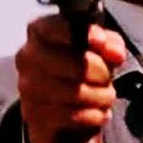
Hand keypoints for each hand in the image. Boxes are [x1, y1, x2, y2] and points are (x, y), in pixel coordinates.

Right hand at [15, 15, 126, 142]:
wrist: (58, 99)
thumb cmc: (79, 62)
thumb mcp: (98, 45)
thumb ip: (109, 43)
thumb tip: (115, 53)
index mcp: (39, 31)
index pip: (54, 26)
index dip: (82, 33)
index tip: (100, 41)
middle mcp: (27, 57)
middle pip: (75, 64)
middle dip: (101, 72)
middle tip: (108, 77)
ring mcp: (27, 87)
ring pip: (75, 92)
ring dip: (101, 96)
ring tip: (106, 95)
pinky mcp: (33, 114)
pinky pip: (72, 116)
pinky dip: (92, 115)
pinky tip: (98, 112)